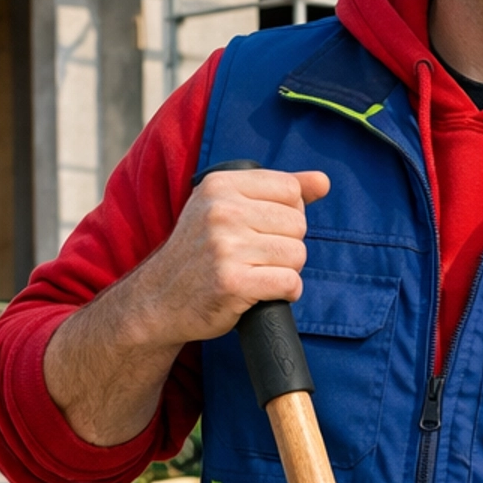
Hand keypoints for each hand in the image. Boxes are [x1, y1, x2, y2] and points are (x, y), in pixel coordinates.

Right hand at [43, 166, 328, 445]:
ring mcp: (225, 248)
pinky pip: (290, 283)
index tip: (261, 229)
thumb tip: (323, 182)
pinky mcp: (232, 283)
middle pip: (298, 223)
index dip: (287, 214)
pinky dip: (285, 293)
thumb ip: (276, 190)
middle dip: (286, 245)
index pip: (290, 190)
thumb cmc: (200, 252)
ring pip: (297, 254)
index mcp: (220, 185)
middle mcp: (221, 211)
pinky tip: (262, 294)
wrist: (158, 300)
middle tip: (255, 258)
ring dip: (285, 271)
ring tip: (256, 274)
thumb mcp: (226, 207)